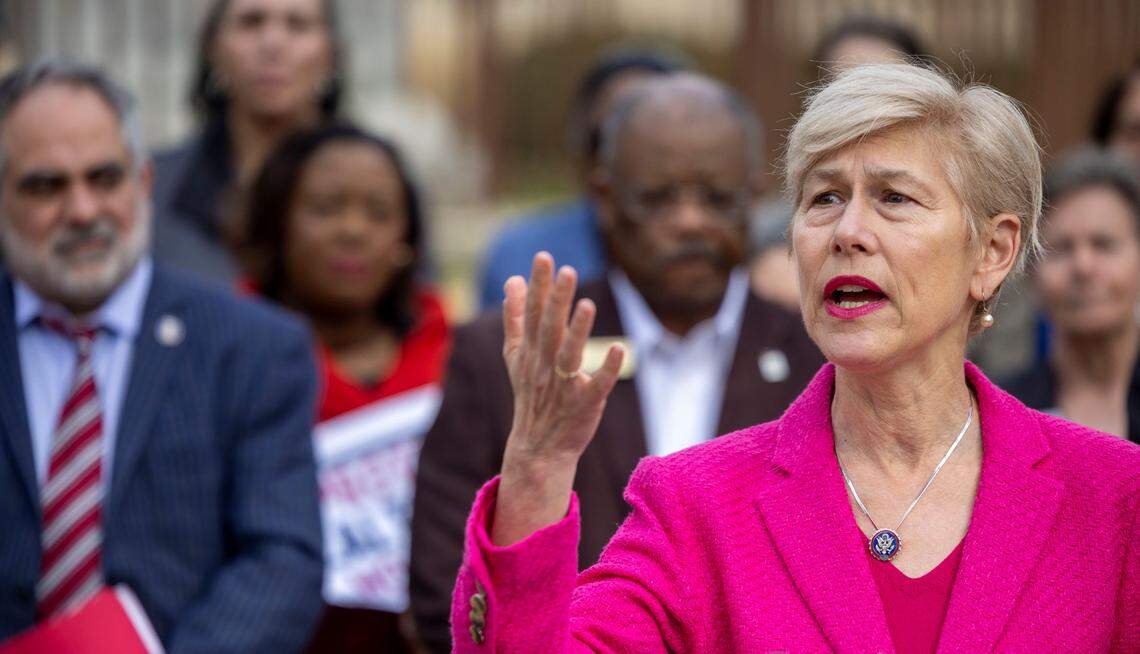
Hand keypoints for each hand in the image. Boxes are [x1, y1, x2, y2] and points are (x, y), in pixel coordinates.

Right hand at [492, 253, 623, 545]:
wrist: (538, 446)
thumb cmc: (532, 394)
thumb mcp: (516, 355)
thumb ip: (515, 317)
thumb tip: (513, 280)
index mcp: (529, 352)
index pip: (534, 314)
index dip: (539, 286)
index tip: (544, 257)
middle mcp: (544, 366)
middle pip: (550, 329)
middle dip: (557, 300)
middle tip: (566, 270)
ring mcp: (564, 386)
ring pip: (570, 355)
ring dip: (578, 331)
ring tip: (586, 304)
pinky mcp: (585, 404)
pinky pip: (597, 385)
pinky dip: (606, 368)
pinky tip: (618, 349)